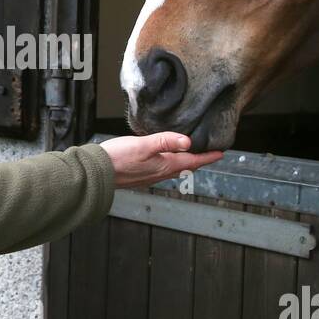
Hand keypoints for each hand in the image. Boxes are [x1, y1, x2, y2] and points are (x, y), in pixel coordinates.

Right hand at [100, 132, 222, 188]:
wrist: (97, 173)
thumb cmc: (118, 158)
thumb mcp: (143, 145)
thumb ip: (165, 141)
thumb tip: (188, 141)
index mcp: (165, 166)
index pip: (193, 162)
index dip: (208, 157)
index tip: (221, 153)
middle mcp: (160, 174)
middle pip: (186, 168)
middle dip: (198, 160)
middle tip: (208, 153)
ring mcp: (150, 177)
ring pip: (174, 170)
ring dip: (184, 163)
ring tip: (189, 154)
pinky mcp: (140, 176)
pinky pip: (162, 171)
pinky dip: (170, 164)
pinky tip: (164, 158)